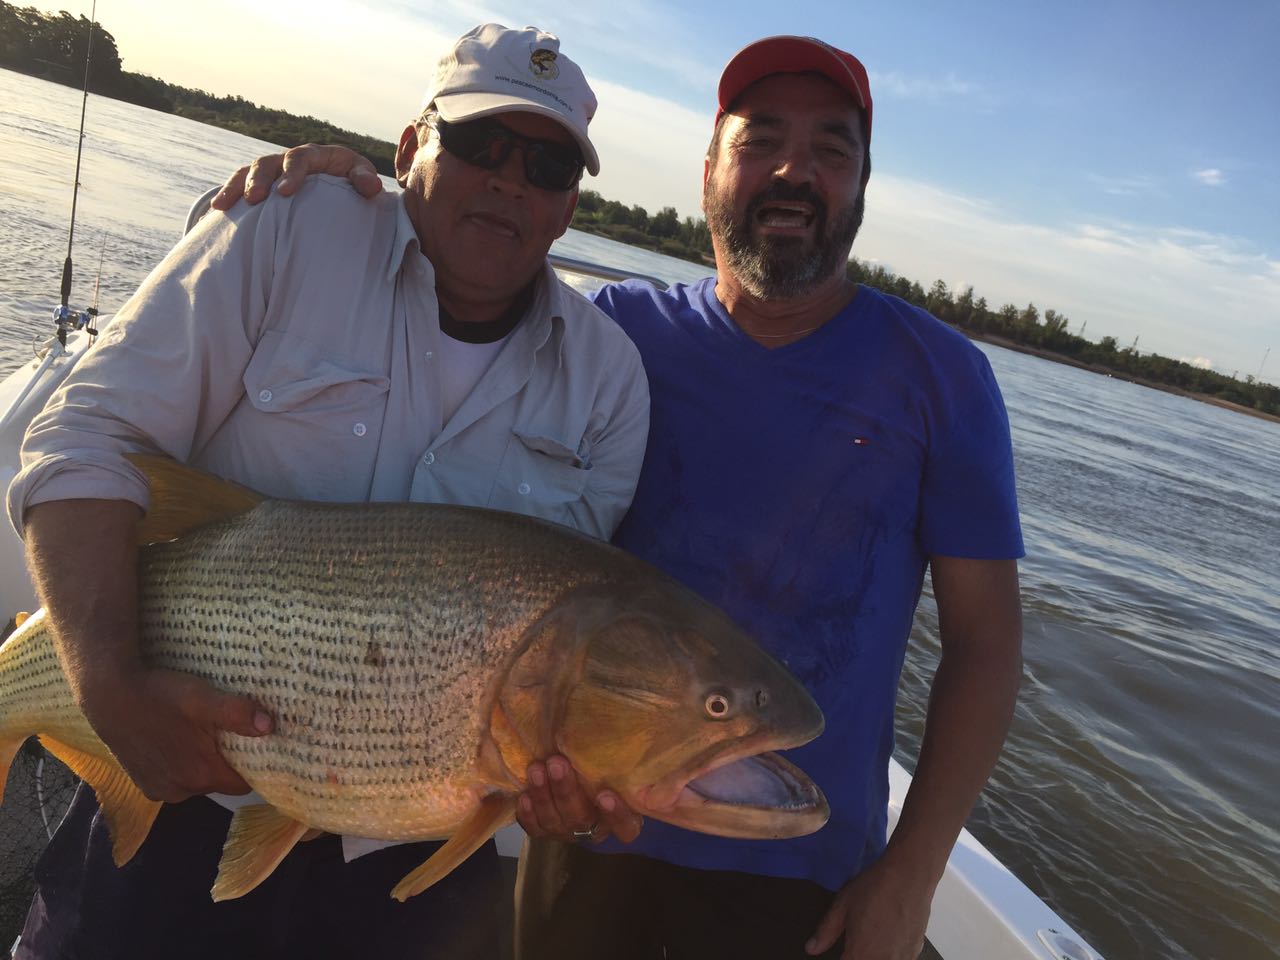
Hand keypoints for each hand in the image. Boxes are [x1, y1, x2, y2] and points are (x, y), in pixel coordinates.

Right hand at [78, 663, 272, 802]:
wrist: (109, 696)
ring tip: (203, 737)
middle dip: (227, 762)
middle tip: (230, 736)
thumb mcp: (203, 699)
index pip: (243, 783)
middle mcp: (181, 791)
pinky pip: (173, 779)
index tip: (260, 749)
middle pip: (219, 781)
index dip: (254, 767)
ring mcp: (159, 790)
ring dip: (201, 763)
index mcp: (201, 775)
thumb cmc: (159, 696)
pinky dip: (179, 765)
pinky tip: (177, 742)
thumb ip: (237, 714)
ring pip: (196, 780)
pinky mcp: (142, 783)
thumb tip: (269, 726)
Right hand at [210, 144, 381, 210]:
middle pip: (268, 163)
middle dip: (259, 180)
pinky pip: (239, 184)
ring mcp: (272, 171)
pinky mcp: (261, 183)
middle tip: (254, 199)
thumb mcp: (361, 176)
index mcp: (315, 155)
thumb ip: (365, 179)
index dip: (292, 173)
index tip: (285, 192)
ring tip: (225, 206)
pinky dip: (227, 195)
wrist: (339, 183)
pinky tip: (216, 211)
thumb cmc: (351, 180)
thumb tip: (372, 188)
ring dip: (236, 187)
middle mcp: (289, 159)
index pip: (301, 158)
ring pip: (248, 172)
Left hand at [516, 754, 643, 844]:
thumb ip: (615, 756)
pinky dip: (529, 814)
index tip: (604, 794)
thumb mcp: (615, 764)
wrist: (575, 777)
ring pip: (555, 822)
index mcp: (622, 816)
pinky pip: (536, 828)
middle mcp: (595, 829)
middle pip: (582, 818)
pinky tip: (524, 796)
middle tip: (557, 763)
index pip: (626, 826)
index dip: (616, 814)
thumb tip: (615, 718)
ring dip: (543, 796)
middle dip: (566, 791)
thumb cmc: (602, 767)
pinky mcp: (546, 831)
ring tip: (536, 769)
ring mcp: (568, 832)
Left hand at [805, 855, 932, 958]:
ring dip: (873, 955)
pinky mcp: (915, 951)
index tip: (842, 951)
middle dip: (856, 956)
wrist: (910, 874)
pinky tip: (887, 938)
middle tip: (856, 941)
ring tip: (871, 939)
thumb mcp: (842, 905)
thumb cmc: (875, 887)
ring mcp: (902, 959)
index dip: (842, 958)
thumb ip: (826, 931)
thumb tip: (812, 948)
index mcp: (860, 954)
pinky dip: (890, 954)